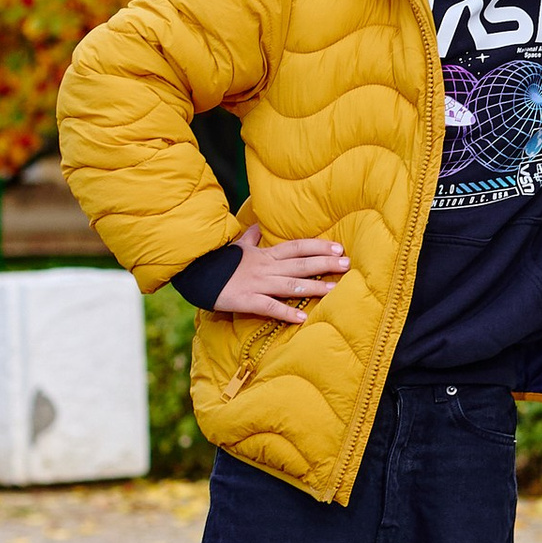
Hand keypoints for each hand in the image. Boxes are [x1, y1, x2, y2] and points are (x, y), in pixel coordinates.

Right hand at [211, 227, 348, 325]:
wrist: (194, 272)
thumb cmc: (217, 261)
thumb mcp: (236, 246)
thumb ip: (249, 237)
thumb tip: (254, 225)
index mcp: (265, 254)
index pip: (297, 247)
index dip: (318, 246)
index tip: (338, 247)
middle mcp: (265, 267)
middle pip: (300, 263)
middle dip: (325, 263)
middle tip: (347, 263)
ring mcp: (257, 283)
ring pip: (290, 284)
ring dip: (314, 287)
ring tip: (336, 289)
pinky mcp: (246, 300)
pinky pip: (269, 306)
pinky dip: (286, 312)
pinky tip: (303, 317)